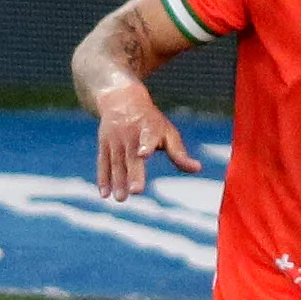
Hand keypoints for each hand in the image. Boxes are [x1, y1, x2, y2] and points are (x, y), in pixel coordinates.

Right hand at [92, 82, 199, 198]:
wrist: (121, 99)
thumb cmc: (151, 121)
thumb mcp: (167, 132)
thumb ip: (179, 153)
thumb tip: (197, 169)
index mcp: (149, 129)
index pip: (147, 138)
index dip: (146, 146)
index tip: (144, 154)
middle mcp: (130, 134)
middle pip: (131, 156)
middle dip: (133, 173)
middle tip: (136, 191)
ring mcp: (115, 140)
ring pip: (116, 162)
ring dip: (117, 181)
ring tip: (121, 199)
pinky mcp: (104, 144)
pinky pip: (103, 163)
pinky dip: (103, 178)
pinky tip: (104, 194)